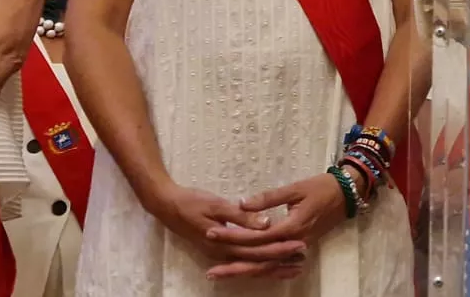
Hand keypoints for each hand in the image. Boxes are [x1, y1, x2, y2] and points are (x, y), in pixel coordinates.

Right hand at [148, 184, 302, 278]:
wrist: (166, 206)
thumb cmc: (191, 202)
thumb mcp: (217, 205)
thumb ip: (241, 216)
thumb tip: (266, 223)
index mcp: (224, 242)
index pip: (258, 249)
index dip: (280, 247)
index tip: (300, 244)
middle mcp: (223, 253)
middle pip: (257, 261)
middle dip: (281, 260)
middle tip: (303, 257)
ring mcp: (220, 254)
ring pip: (251, 266)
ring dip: (273, 267)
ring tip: (295, 267)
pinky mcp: (219, 250)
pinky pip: (243, 262)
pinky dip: (259, 265)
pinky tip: (272, 264)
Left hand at [205, 173, 351, 280]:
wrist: (347, 193)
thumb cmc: (322, 187)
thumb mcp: (295, 188)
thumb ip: (268, 198)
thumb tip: (242, 204)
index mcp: (291, 227)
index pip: (256, 237)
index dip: (233, 236)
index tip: (211, 232)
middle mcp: (294, 243)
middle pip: (260, 260)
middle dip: (234, 265)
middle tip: (211, 271)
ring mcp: (298, 247)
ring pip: (267, 265)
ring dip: (244, 271)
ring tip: (221, 274)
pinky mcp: (300, 247)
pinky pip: (277, 263)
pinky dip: (262, 270)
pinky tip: (247, 273)